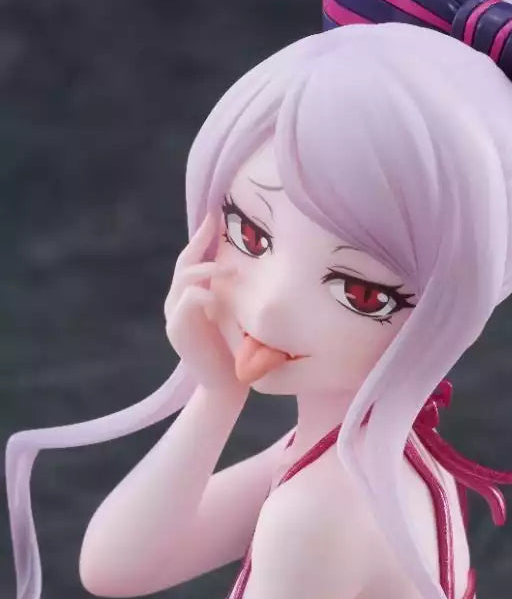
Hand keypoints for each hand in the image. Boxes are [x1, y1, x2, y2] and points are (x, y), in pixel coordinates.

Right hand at [164, 212, 244, 393]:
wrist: (225, 385)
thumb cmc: (235, 348)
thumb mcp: (235, 311)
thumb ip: (232, 289)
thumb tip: (250, 260)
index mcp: (188, 294)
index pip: (192, 256)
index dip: (202, 235)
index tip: (217, 213)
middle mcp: (176, 300)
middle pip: (184, 260)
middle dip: (200, 240)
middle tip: (216, 220)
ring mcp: (173, 315)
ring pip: (184, 277)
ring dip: (207, 269)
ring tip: (230, 268)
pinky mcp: (177, 330)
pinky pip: (187, 301)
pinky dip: (203, 295)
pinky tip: (218, 296)